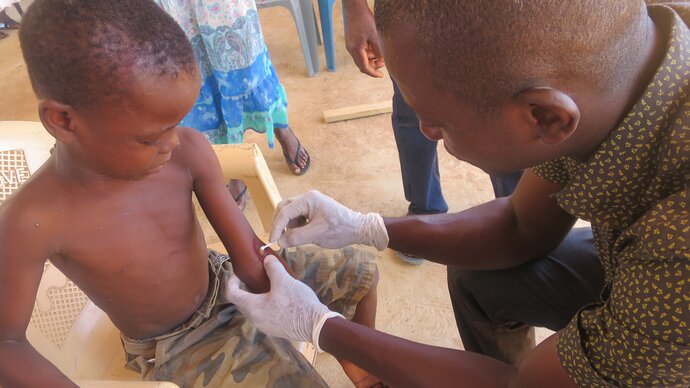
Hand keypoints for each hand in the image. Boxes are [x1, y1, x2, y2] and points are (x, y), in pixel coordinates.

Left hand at [226, 255, 342, 349]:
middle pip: (241, 302)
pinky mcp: (275, 329)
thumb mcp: (284, 280)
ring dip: (256, 296)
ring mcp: (265, 326)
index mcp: (252, 307)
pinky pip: (264, 314)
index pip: (231, 294)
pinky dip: (265, 304)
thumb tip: (267, 258)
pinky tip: (279, 296)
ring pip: (253, 309)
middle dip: (244, 288)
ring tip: (267, 284)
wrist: (315, 325)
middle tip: (253, 275)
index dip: (231, 281)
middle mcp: (254, 319)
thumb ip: (272, 267)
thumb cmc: (296, 302)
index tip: (239, 272)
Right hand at [269, 190, 388, 249]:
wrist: (358, 229)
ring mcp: (311, 203)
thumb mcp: (317, 235)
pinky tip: (301, 236)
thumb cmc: (341, 230)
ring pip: (290, 214)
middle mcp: (308, 198)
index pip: (285, 211)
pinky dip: (296, 227)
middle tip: (279, 240)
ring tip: (294, 239)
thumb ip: (296, 237)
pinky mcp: (313, 210)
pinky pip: (298, 217)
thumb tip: (280, 242)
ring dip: (288, 227)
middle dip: (280, 224)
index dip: (276, 227)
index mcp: (308, 199)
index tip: (273, 241)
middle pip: (284, 208)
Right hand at [344, 0, 384, 77]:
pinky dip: (368, 53)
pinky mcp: (352, 41)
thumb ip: (378, 50)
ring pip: (361, 57)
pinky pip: (360, 51)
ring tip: (380, 55)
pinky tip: (374, 48)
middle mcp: (351, 49)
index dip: (373, 73)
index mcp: (356, 49)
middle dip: (373, 66)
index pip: (364, 67)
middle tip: (383, 63)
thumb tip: (382, 60)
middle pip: (361, 64)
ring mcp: (350, 45)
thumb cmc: (365, 20)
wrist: (355, 8)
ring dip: (371, 59)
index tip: (380, 76)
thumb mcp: (375, 36)